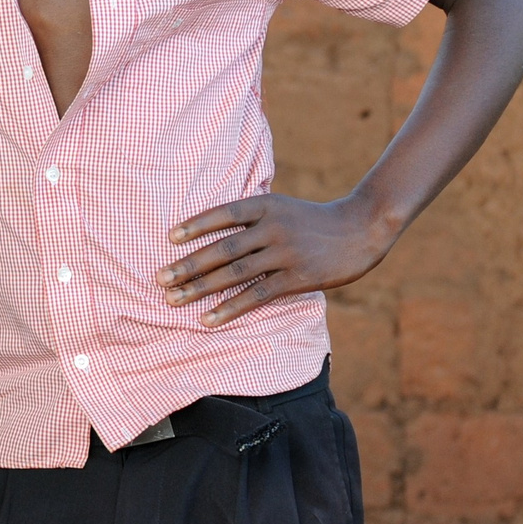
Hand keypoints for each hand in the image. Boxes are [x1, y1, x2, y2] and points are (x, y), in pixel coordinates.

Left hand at [158, 193, 395, 326]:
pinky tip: (208, 318)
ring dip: (200, 288)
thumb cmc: (316, 220)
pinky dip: (229, 308)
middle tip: (159, 278)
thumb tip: (215, 232)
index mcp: (267, 205)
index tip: (169, 237)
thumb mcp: (284, 207)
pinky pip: (256, 295)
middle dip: (188, 265)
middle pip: (222, 248)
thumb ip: (254, 217)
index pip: (224, 213)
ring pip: (234, 273)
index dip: (196, 225)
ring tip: (173, 299)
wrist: (362, 228)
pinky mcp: (297, 278)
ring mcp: (284, 253)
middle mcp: (272, 227)